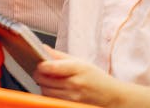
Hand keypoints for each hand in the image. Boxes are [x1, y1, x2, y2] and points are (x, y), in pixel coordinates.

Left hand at [34, 49, 149, 107]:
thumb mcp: (80, 62)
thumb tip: (43, 48)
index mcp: (77, 69)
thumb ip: (59, 56)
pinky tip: (53, 88)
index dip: (41, 65)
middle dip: (38, 74)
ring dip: (43, 84)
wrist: (111, 96)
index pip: (52, 67)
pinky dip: (48, 93)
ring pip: (46, 91)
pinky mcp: (70, 105)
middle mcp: (74, 84)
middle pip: (45, 80)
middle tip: (39, 70)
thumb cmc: (96, 78)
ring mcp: (72, 97)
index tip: (38, 63)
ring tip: (48, 79)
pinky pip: (51, 99)